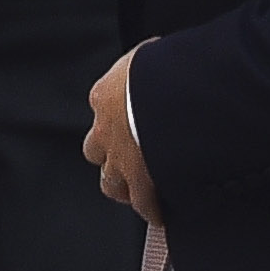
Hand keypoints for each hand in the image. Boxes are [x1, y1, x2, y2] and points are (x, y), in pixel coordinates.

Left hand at [83, 48, 161, 227]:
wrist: (173, 94)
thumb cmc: (168, 67)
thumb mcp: (155, 55)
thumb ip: (156, 66)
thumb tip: (173, 61)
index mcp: (105, 94)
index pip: (103, 107)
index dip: (118, 117)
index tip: (132, 122)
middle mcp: (105, 130)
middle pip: (96, 150)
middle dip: (110, 156)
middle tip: (129, 161)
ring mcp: (121, 160)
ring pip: (111, 182)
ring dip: (124, 186)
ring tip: (141, 192)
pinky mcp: (141, 183)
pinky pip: (143, 204)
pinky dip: (151, 209)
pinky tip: (162, 214)